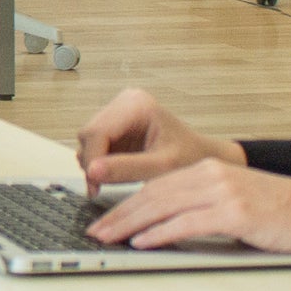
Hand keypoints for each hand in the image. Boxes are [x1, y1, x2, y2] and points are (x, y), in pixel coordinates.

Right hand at [75, 86, 245, 192]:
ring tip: (116, 180)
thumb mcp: (161, 167)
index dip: (92, 161)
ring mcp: (118, 113)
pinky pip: (94, 146)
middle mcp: (124, 102)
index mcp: (137, 104)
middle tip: (101, 188)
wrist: (202, 159)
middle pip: (89, 134)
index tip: (94, 186)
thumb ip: (126, 169)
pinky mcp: (115, 126)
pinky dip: (100, 163)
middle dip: (93, 163)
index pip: (97, 131)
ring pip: (88, 141)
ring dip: (96, 164)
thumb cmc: (190, 159)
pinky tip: (116, 173)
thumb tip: (92, 172)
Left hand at [86, 158, 290, 259]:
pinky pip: (187, 223)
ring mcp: (223, 192)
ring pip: (164, 206)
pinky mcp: (234, 213)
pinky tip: (142, 241)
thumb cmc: (277, 212)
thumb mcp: (233, 199)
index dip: (125, 201)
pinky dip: (160, 232)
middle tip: (95, 230)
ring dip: (130, 224)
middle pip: (153, 194)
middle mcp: (211, 175)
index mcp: (208, 169)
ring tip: (108, 237)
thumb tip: (162, 223)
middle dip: (119, 213)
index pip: (155, 185)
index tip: (103, 218)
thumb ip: (201, 205)